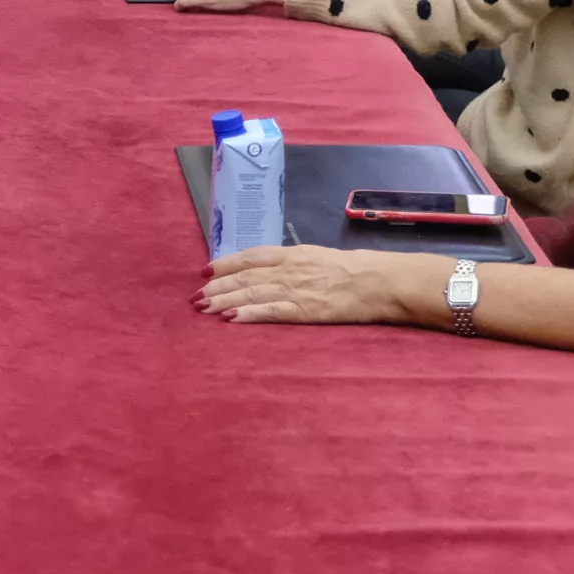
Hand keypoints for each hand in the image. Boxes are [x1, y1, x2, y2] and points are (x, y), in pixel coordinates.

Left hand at [198, 246, 424, 324]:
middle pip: (245, 277)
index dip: (225, 264)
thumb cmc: (351, 270)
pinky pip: (271, 312)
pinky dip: (248, 315)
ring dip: (224, 301)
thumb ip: (291, 263)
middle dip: (216, 287)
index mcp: (292, 254)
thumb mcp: (316, 257)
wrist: (379, 282)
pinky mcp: (305, 310)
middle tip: (194, 297)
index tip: (204, 272)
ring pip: (252, 294)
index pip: (251, 257)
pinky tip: (229, 319)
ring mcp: (296, 290)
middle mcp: (289, 269)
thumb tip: (264, 271)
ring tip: (202, 308)